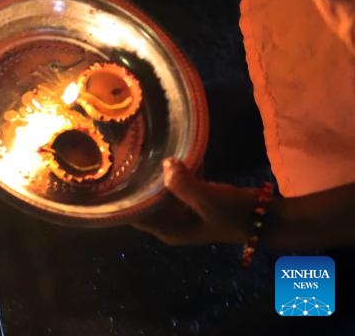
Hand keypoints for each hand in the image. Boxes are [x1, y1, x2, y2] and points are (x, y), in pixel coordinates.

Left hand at [133, 158, 257, 244]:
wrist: (265, 217)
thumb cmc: (234, 212)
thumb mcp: (208, 198)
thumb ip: (183, 184)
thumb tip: (166, 165)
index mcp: (168, 229)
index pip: (133, 214)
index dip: (122, 196)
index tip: (114, 173)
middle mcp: (170, 223)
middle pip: (144, 201)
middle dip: (138, 180)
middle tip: (125, 155)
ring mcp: (181, 212)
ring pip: (159, 191)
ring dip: (156, 174)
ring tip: (140, 149)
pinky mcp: (192, 201)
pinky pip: (176, 185)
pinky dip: (174, 172)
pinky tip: (171, 151)